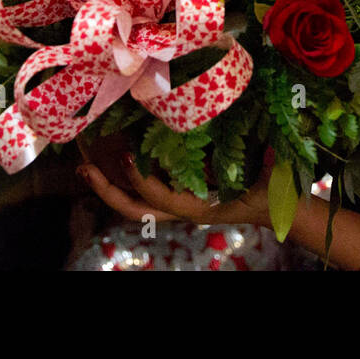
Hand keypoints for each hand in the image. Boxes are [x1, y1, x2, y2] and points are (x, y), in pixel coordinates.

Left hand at [81, 151, 271, 227]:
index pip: (163, 199)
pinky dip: (123, 176)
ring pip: (134, 203)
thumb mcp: (271, 179)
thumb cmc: (271, 190)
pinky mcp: (176, 191)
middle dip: (108, 192)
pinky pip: (143, 189)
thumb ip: (271, 166)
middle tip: (84, 170)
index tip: (128, 156)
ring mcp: (176, 202)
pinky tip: (110, 153)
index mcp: (201, 207)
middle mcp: (182, 207)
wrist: (273, 204)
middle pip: (136, 210)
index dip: (143, 181)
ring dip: (108, 186)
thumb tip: (275, 148)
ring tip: (85, 165)